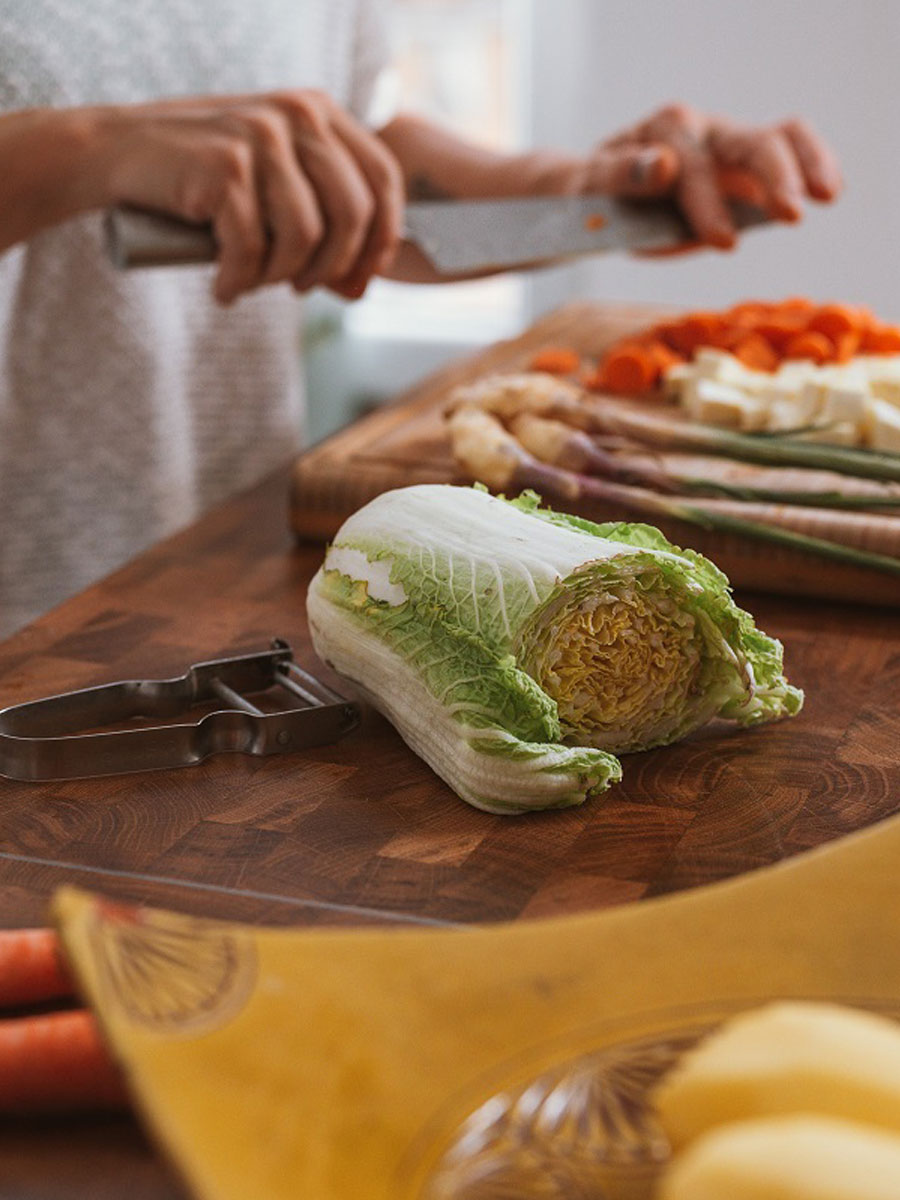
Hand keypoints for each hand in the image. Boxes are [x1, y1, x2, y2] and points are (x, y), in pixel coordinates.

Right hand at [93, 90, 405, 302]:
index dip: (382, 239)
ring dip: (280, 277)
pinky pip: (253, 249)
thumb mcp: (275, 188)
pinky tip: (223, 288)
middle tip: (299, 289)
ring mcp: (260, 137)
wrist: (120, 153)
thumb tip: (361, 289)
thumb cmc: (206, 180)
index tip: (359, 279)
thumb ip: (323, 223)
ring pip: (306, 237)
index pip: (383, 178)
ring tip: (252, 282)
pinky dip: (239, 282)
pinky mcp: (224, 167)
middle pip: (353, 213)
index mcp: (319, 112)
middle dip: (333, 267)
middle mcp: (296, 115)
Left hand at [579, 103, 841, 249]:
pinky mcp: (744, 166)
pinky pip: (789, 150)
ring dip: (807, 164)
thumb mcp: (591, 186)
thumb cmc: (592, 193)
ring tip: (826, 196)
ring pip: (781, 136)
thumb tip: (664, 165)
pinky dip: (813, 166)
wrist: (597, 192)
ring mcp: (727, 144)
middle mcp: (702, 128)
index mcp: (664, 130)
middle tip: (789, 216)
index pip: (694, 165)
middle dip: (772, 178)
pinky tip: (828, 190)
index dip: (708, 202)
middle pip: (750, 141)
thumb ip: (622, 175)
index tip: (723, 241)